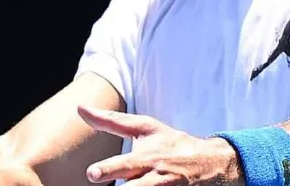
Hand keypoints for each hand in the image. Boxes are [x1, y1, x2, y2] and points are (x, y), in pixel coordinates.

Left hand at [79, 106, 238, 184]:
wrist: (209, 162)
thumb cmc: (170, 142)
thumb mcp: (144, 128)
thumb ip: (111, 121)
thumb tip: (80, 108)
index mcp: (146, 158)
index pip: (125, 166)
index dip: (108, 170)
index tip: (92, 173)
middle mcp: (156, 179)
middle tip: (97, 187)